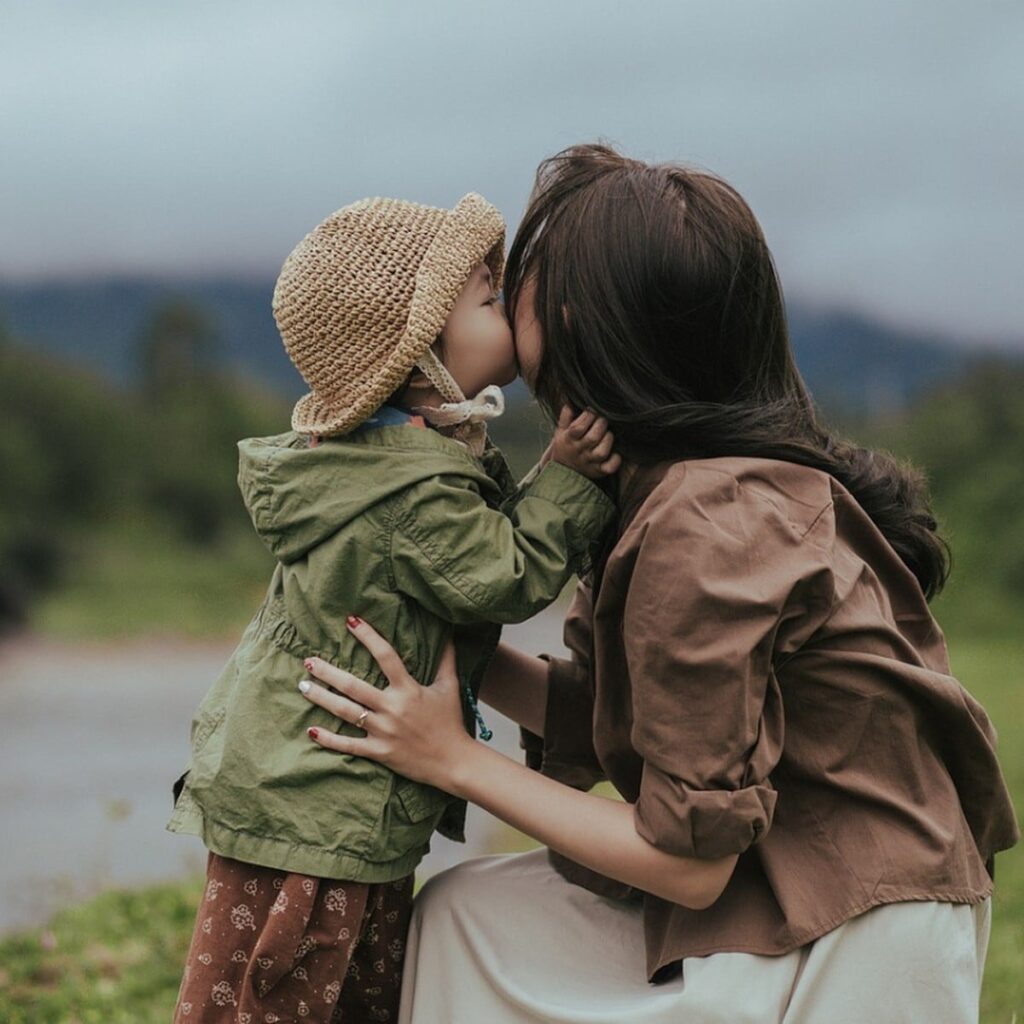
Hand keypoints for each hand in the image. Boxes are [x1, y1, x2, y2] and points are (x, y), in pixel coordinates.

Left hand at [298, 617, 471, 790]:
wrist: (454, 762)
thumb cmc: (451, 722)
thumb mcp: (450, 687)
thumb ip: (446, 659)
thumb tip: (450, 634)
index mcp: (409, 689)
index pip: (386, 656)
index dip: (368, 636)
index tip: (351, 621)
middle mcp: (392, 708)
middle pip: (354, 686)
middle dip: (328, 672)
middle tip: (308, 661)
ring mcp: (384, 731)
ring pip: (346, 712)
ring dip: (322, 698)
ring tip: (302, 686)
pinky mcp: (379, 751)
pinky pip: (349, 745)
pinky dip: (329, 739)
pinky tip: (311, 729)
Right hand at [549, 406, 620, 479]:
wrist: (562, 470)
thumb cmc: (565, 446)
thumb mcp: (560, 431)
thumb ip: (565, 418)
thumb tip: (569, 404)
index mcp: (568, 440)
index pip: (578, 428)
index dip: (588, 416)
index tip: (592, 410)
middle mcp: (578, 452)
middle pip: (592, 438)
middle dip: (601, 424)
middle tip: (603, 419)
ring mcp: (589, 463)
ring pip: (602, 452)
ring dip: (608, 439)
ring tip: (608, 433)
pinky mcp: (598, 471)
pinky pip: (609, 468)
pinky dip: (615, 460)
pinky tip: (615, 452)